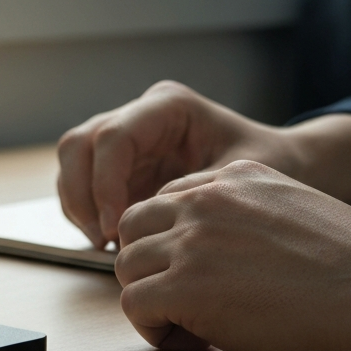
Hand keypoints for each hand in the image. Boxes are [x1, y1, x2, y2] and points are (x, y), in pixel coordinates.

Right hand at [57, 81, 294, 247]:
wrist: (279, 165)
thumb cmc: (267, 164)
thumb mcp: (239, 179)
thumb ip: (190, 195)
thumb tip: (146, 218)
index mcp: (168, 107)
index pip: (113, 137)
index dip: (104, 184)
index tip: (116, 227)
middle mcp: (138, 116)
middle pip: (78, 145)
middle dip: (80, 194)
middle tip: (101, 237)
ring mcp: (123, 141)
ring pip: (72, 163)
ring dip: (77, 206)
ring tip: (104, 243)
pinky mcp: (117, 167)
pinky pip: (81, 185)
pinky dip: (85, 214)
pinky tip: (109, 240)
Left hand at [114, 160, 350, 350]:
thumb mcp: (293, 216)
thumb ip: (245, 222)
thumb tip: (213, 258)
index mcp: (236, 178)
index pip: (165, 202)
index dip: (173, 245)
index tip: (203, 275)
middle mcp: (206, 200)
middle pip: (134, 230)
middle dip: (150, 268)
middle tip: (187, 303)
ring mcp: (193, 240)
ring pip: (126, 267)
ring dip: (152, 301)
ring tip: (197, 327)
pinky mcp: (187, 286)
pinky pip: (133, 305)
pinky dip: (155, 331)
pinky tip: (200, 344)